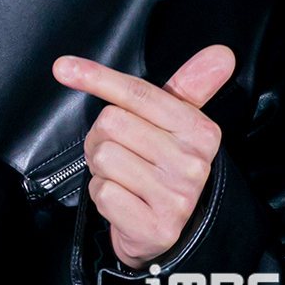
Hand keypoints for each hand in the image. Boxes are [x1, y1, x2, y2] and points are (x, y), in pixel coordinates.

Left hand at [53, 45, 234, 268]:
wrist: (171, 231)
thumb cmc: (167, 165)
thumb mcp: (180, 123)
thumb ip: (190, 84)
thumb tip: (221, 52)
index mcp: (199, 131)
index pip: (138, 94)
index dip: (98, 77)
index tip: (63, 67)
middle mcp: (192, 163)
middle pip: (111, 123)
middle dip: (102, 135)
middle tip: (120, 149)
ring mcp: (175, 197)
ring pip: (103, 156)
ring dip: (100, 166)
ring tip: (122, 175)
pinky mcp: (155, 227)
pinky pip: (102, 192)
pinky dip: (102, 194)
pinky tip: (123, 199)